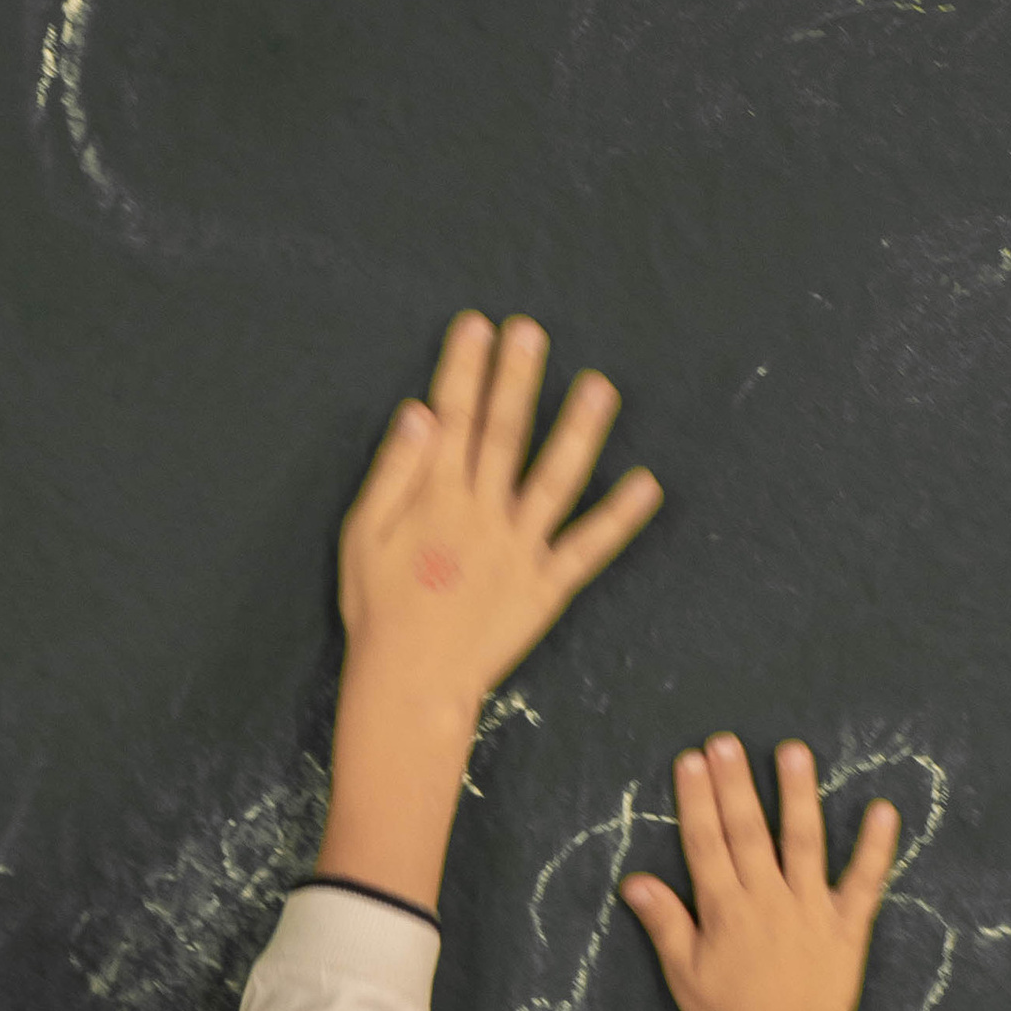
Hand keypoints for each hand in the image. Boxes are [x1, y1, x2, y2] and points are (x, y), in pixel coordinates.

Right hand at [338, 311, 659, 723]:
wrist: (410, 684)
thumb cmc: (378, 612)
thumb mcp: (362, 537)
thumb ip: (392, 474)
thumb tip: (417, 414)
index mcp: (436, 499)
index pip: (452, 419)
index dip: (464, 370)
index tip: (477, 326)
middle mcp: (483, 514)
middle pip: (504, 434)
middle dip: (517, 379)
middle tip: (531, 331)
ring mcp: (520, 548)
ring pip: (555, 479)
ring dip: (579, 430)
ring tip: (601, 387)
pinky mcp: (546, 585)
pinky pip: (589, 548)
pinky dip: (620, 519)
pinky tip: (648, 485)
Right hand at [620, 735, 899, 1010]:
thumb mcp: (685, 977)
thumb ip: (665, 924)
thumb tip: (636, 881)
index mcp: (724, 910)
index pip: (705, 844)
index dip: (697, 800)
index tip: (691, 761)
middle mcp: (766, 897)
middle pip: (747, 831)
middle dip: (735, 783)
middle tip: (726, 741)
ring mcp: (810, 907)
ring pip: (803, 841)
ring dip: (798, 794)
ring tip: (794, 750)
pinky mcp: (847, 924)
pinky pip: (864, 880)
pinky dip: (876, 846)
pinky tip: (884, 810)